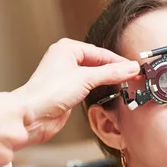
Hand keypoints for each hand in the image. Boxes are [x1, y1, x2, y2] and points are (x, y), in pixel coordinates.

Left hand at [0, 39, 137, 166]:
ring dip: (108, 81)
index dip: (119, 62)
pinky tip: (109, 94)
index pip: (101, 53)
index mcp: (68, 48)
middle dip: (115, 71)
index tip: (135, 69)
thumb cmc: (48, 93)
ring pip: (94, 76)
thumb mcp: (86, 78)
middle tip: (133, 77)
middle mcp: (66, 61)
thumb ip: (111, 73)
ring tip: (125, 85)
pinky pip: (89, 88)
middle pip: (98, 63)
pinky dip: (100, 90)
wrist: (31, 117)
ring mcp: (66, 78)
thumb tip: (130, 68)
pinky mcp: (67, 93)